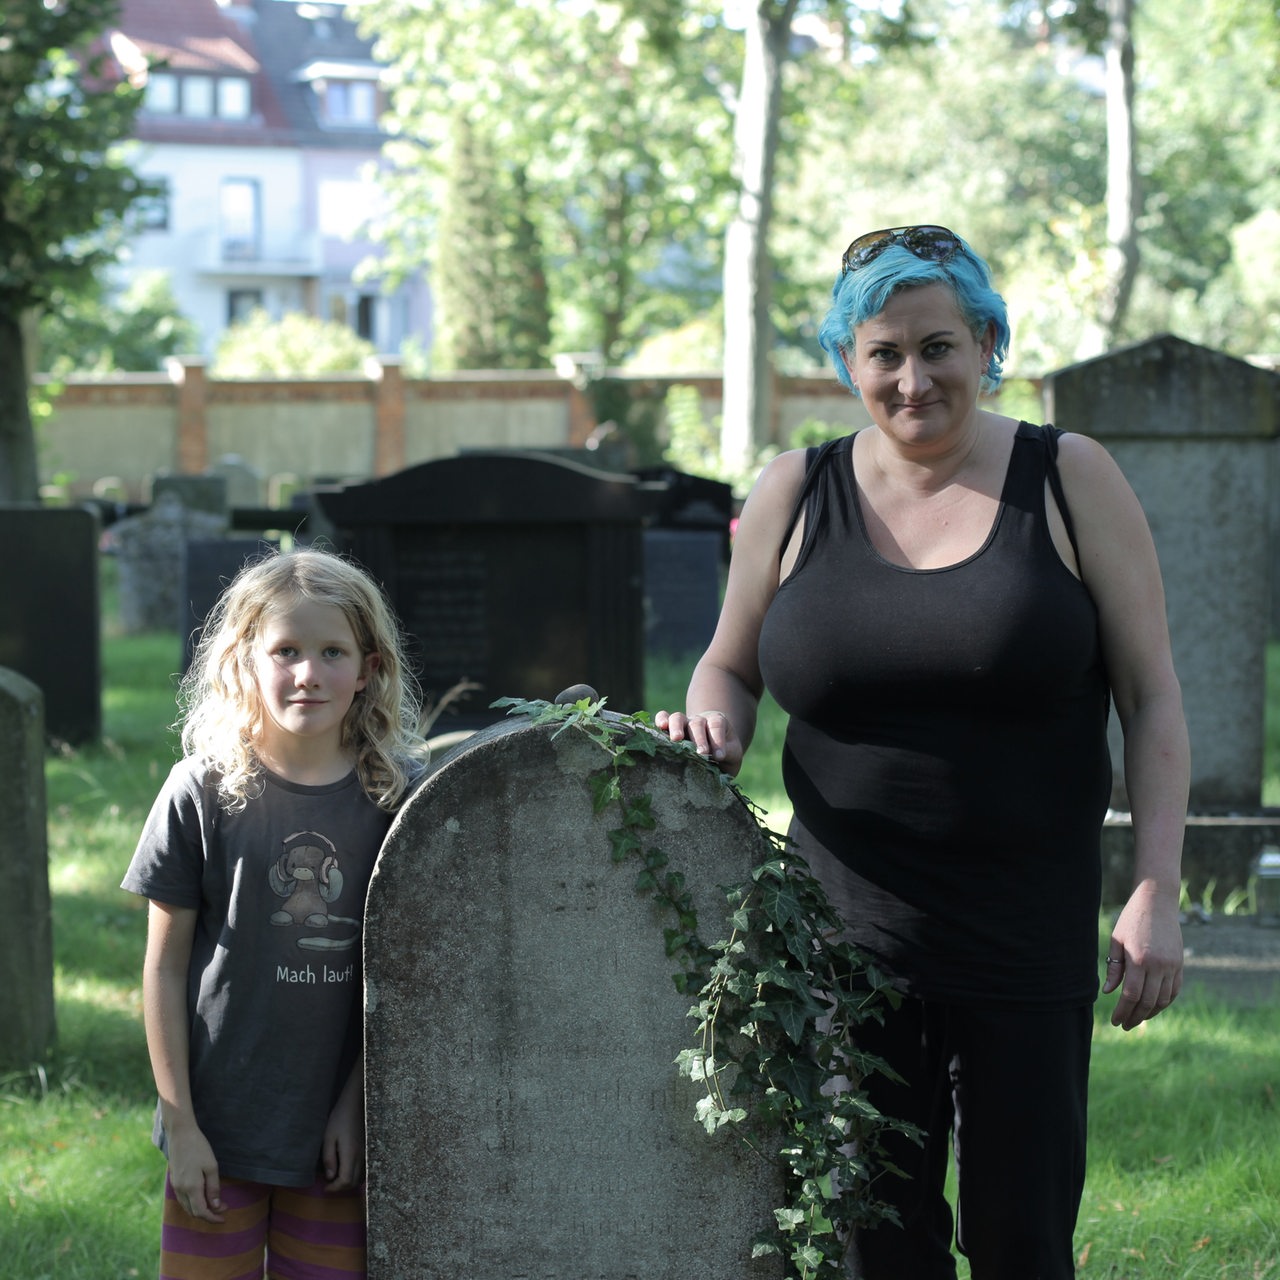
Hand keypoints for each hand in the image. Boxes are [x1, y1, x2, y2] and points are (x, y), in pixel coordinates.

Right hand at [167, 1125, 224, 1222]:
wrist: (180, 1134)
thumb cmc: (199, 1148)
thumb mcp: (211, 1166)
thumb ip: (213, 1188)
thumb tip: (215, 1206)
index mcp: (191, 1188)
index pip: (201, 1212)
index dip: (212, 1218)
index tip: (224, 1218)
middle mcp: (180, 1190)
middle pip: (193, 1212)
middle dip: (208, 1214)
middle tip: (223, 1208)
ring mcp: (175, 1186)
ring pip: (187, 1206)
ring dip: (200, 1209)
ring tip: (215, 1203)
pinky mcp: (174, 1180)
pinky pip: (183, 1199)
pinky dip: (193, 1202)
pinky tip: (202, 1196)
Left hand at [322, 1077, 365, 1189]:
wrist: (356, 1104)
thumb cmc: (339, 1119)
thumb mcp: (328, 1137)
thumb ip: (328, 1158)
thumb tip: (330, 1177)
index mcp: (350, 1154)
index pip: (345, 1181)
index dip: (334, 1188)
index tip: (324, 1187)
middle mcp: (362, 1156)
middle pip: (354, 1182)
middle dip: (340, 1187)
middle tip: (329, 1183)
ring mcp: (367, 1153)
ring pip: (361, 1177)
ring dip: (349, 1182)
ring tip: (338, 1176)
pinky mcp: (369, 1149)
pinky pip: (365, 1169)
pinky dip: (356, 1175)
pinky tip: (348, 1168)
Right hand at [653, 709, 743, 773]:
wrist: (713, 753)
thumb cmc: (724, 753)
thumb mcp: (733, 754)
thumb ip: (728, 753)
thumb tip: (717, 757)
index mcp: (717, 722)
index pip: (716, 725)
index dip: (717, 740)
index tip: (719, 756)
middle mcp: (699, 720)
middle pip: (697, 723)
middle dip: (699, 738)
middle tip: (701, 753)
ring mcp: (683, 723)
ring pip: (678, 718)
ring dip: (676, 727)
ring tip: (676, 739)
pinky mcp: (670, 729)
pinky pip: (663, 718)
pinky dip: (661, 719)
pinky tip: (660, 727)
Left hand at [1104, 880, 1182, 1029]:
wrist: (1157, 902)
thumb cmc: (1132, 919)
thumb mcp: (1117, 940)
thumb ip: (1114, 967)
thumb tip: (1110, 992)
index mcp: (1139, 959)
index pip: (1132, 995)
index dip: (1123, 1011)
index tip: (1115, 1021)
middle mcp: (1159, 965)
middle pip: (1148, 1001)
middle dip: (1136, 1016)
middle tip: (1125, 1025)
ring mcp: (1173, 966)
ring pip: (1164, 999)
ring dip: (1151, 1012)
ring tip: (1137, 1018)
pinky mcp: (1180, 964)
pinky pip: (1174, 990)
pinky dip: (1165, 1002)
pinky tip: (1153, 1007)